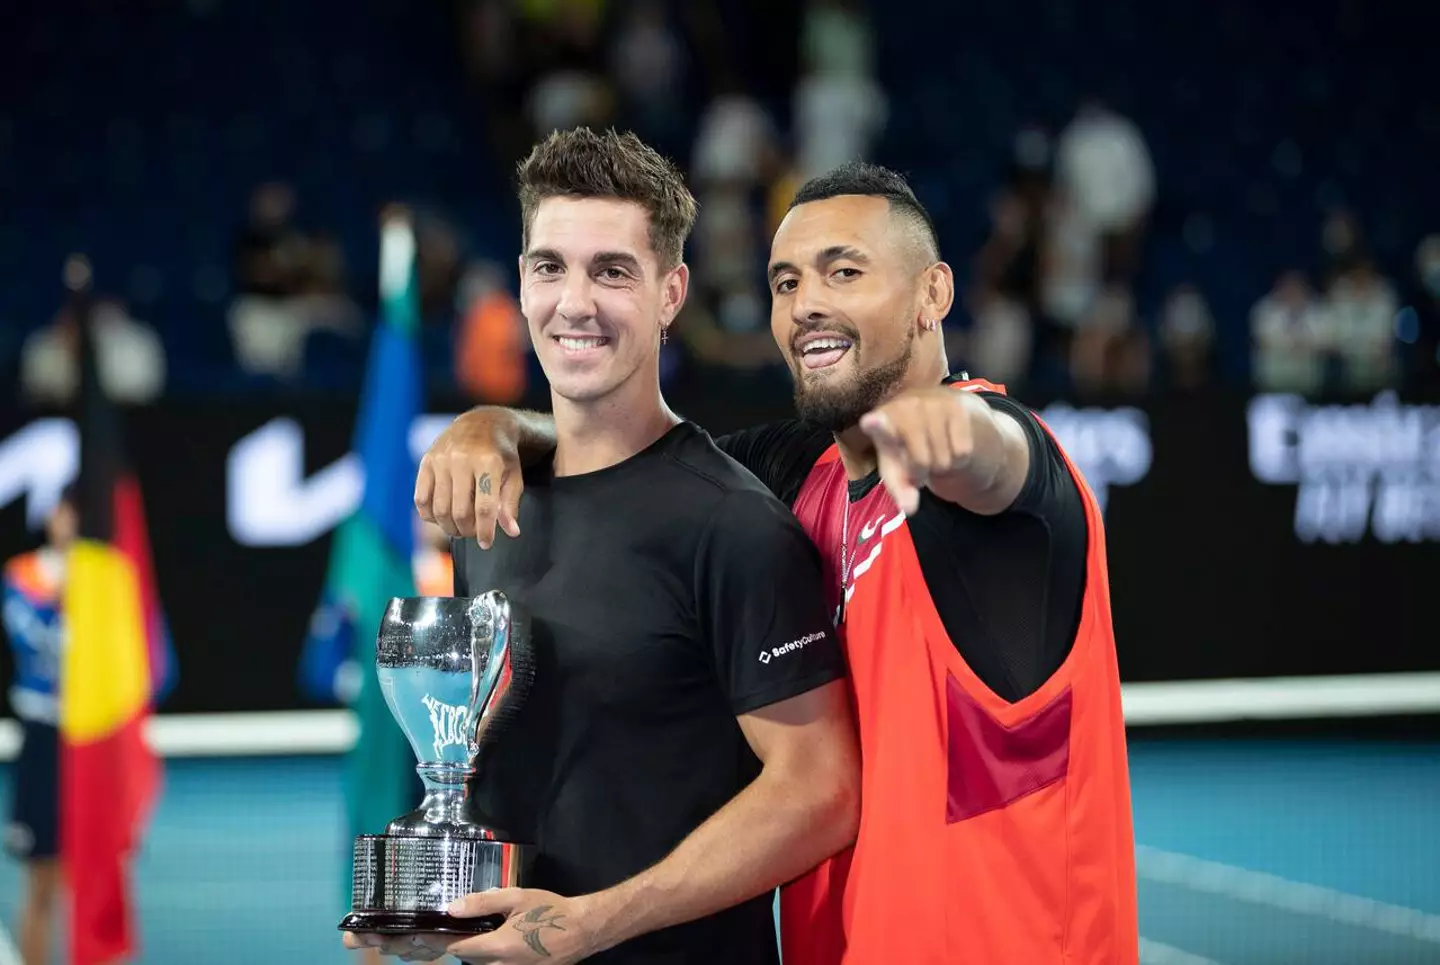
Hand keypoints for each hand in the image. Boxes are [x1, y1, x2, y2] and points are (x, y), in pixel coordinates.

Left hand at [340, 889, 595, 963]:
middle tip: (356, 942)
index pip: (438, 947)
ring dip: (415, 951)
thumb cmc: (552, 913)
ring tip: (379, 942)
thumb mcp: (519, 900)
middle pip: (434, 958)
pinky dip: (439, 953)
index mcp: (491, 948)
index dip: (404, 943)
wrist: (582, 934)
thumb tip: (449, 908)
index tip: (374, 939)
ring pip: (449, 960)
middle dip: (395, 949)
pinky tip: (417, 946)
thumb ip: (483, 905)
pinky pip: (466, 960)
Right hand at [415, 410, 524, 546]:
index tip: (486, 544)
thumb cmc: (501, 454)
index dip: (485, 531)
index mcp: (488, 462)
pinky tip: (441, 518)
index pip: (485, 507)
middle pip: (460, 512)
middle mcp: (462, 460)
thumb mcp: (513, 475)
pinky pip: (421, 499)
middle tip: (473, 533)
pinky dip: (429, 515)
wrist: (481, 424)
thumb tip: (511, 532)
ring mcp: (441, 460)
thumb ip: (510, 504)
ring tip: (459, 529)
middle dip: (467, 530)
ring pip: (439, 509)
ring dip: (449, 526)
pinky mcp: (426, 462)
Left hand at [442, 888, 595, 963]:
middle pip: (467, 960)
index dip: (435, 942)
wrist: (582, 930)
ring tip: (468, 936)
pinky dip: (489, 959)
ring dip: (473, 954)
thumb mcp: (517, 898)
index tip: (418, 936)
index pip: (456, 949)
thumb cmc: (550, 910)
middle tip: (446, 931)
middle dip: (456, 946)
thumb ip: (483, 902)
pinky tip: (493, 944)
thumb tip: (452, 908)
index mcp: (498, 947)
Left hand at [857, 387, 981, 515]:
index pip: (877, 424)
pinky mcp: (957, 408)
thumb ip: (899, 489)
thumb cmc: (905, 444)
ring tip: (932, 451)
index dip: (876, 425)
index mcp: (881, 419)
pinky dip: (957, 458)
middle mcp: (906, 406)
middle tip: (917, 463)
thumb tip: (910, 509)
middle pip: (922, 462)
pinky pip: (962, 452)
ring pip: (944, 459)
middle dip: (922, 472)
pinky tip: (948, 444)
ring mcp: (932, 404)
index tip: (871, 422)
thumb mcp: (896, 468)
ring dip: (940, 466)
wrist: (934, 413)